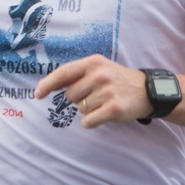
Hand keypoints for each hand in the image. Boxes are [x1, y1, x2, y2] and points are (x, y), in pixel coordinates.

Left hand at [34, 54, 151, 127]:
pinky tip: (105, 113)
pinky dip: (92, 121)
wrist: (147, 90)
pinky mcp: (113, 108)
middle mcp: (99, 75)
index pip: (63, 73)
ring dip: (88, 109)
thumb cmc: (117, 80)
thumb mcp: (99, 68)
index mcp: (93, 62)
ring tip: (104, 102)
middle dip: (78, 98)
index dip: (47, 84)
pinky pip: (88, 121)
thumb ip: (76, 75)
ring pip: (79, 109)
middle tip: (95, 95)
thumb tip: (47, 86)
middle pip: (69, 95)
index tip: (37, 94)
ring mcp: (107, 91)